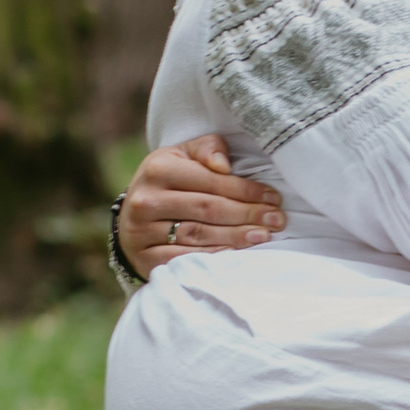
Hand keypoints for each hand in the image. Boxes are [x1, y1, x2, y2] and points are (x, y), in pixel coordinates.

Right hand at [117, 135, 285, 270]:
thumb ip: (208, 149)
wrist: (132, 217)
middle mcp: (146, 200)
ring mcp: (142, 232)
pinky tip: (236, 255)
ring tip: (264, 236)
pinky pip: (185, 259)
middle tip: (276, 220)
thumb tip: (224, 165)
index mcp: (158, 169)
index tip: (274, 198)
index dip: (246, 190)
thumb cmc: (169, 181)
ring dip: (236, 237)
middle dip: (247, 214)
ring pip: (199, 235)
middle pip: (208, 209)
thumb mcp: (183, 155)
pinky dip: (213, 258)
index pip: (212, 181)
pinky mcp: (144, 258)